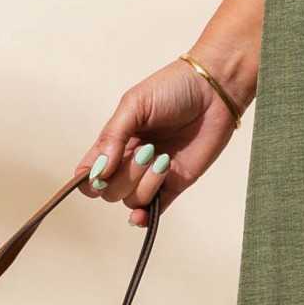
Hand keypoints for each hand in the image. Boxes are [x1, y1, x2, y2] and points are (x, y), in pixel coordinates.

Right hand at [81, 56, 244, 221]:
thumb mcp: (134, 104)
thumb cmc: (173, 88)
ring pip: (132, 200)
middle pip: (110, 190)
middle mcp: (130, 161)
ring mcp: (152, 174)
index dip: (89, 178)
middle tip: (148, 150)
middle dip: (126, 175)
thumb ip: (112, 136)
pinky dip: (145, 217)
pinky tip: (143, 215)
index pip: (89, 171)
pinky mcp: (176, 184)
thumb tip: (99, 171)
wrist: (214, 90)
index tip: (101, 171)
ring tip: (164, 159)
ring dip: (145, 184)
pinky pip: (154, 210)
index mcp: (115, 141)